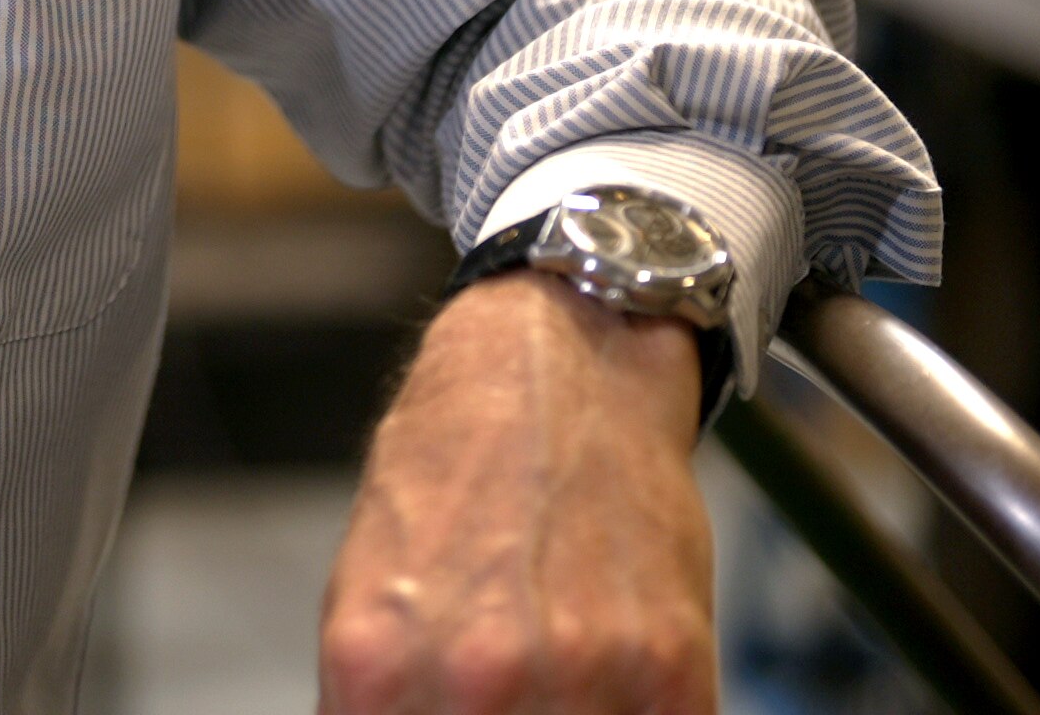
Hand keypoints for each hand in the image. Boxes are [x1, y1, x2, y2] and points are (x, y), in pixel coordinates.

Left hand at [316, 272, 715, 714]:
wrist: (562, 360)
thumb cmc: (458, 460)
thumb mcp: (367, 590)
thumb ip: (383, 701)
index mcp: (376, 665)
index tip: (444, 713)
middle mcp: (474, 680)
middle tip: (507, 690)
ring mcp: (579, 679)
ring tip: (559, 677)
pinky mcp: (672, 672)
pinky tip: (612, 681)